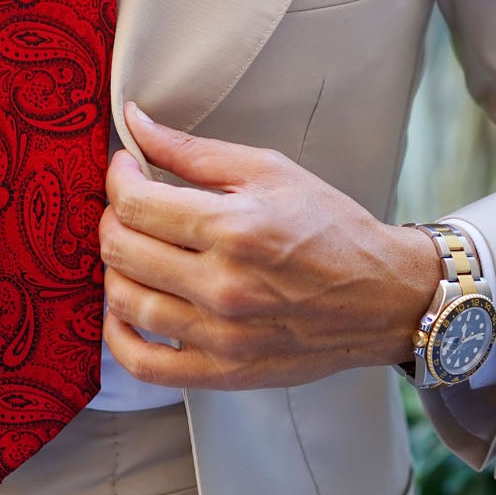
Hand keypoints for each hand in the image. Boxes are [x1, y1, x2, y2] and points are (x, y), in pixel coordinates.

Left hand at [100, 102, 436, 390]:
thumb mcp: (270, 171)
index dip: (118, 177)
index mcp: (233, 228)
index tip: (127, 167)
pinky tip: (125, 312)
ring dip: (114, 269)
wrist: (385, 297)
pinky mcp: (223, 371)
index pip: (135, 203)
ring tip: (134, 250)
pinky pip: (144, 365)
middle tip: (129, 205)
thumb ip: (193, 151)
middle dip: (110, 218)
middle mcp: (222, 285)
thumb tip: (135, 122)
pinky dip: (118, 338)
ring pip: (125, 302)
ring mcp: (220, 335)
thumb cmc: (331, 228)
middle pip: (121, 250)